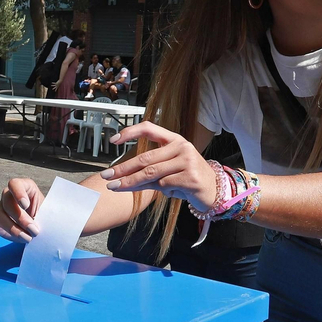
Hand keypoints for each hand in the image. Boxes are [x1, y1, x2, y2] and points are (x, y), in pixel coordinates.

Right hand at [0, 178, 43, 242]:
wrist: (41, 228)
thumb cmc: (46, 216)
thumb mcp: (49, 210)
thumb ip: (45, 212)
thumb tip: (41, 221)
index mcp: (23, 187)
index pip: (15, 184)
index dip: (18, 193)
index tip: (25, 205)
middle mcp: (9, 196)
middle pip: (7, 203)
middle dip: (21, 218)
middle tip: (34, 230)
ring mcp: (1, 210)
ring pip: (0, 216)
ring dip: (13, 229)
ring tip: (27, 238)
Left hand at [98, 122, 217, 210]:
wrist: (215, 190)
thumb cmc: (188, 178)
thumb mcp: (169, 169)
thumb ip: (149, 169)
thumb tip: (121, 176)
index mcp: (175, 139)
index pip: (149, 129)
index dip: (130, 132)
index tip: (113, 140)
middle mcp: (182, 147)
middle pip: (145, 158)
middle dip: (123, 169)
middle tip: (107, 175)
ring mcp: (188, 161)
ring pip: (151, 173)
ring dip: (131, 182)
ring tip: (116, 187)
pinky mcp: (191, 177)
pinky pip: (164, 185)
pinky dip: (160, 191)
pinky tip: (168, 192)